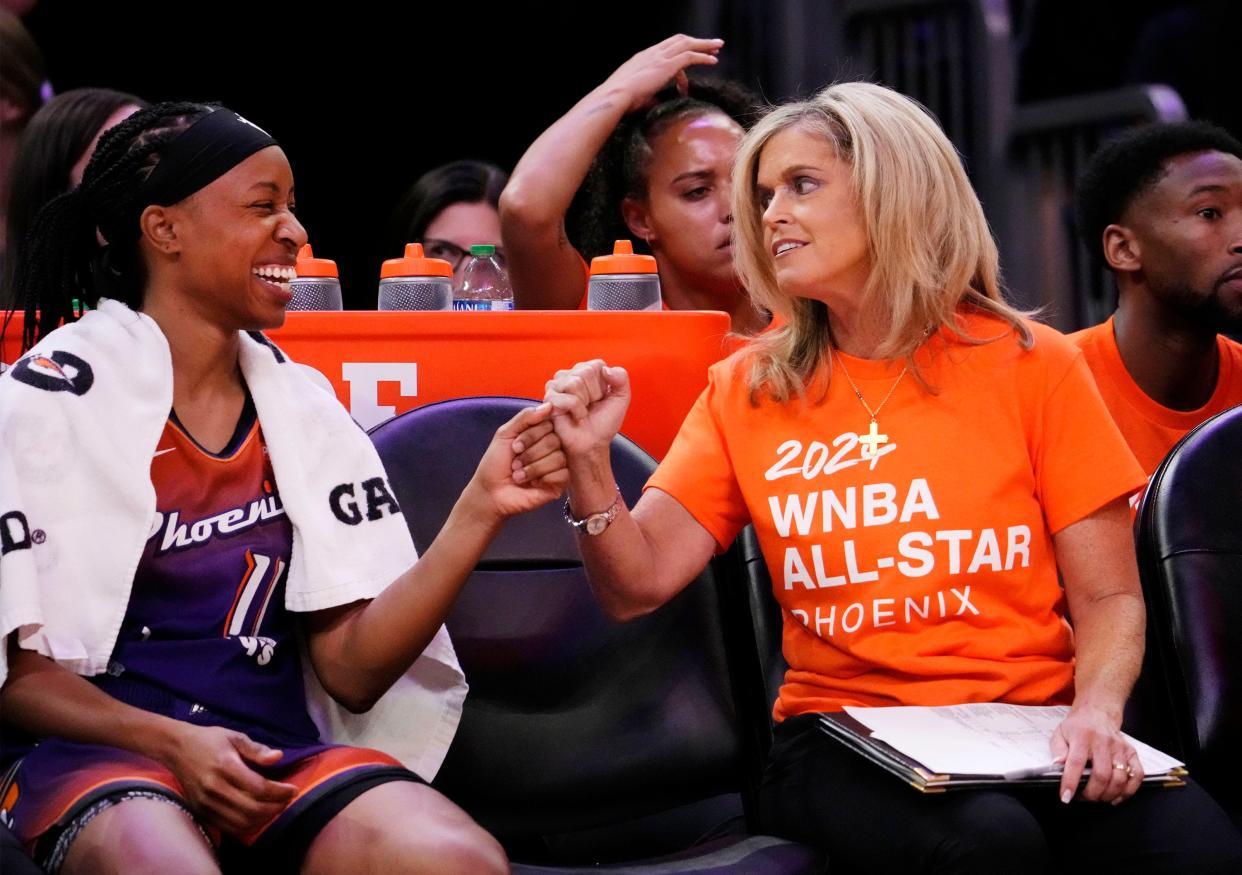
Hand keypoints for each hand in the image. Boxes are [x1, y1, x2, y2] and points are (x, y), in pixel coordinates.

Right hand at [164, 724, 297, 834]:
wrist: (177, 749)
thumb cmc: (210, 740)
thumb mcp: (235, 737)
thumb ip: (257, 749)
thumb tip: (278, 757)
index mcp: (225, 767)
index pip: (259, 788)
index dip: (280, 792)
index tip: (293, 789)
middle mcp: (214, 788)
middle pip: (252, 808)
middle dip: (276, 807)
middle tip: (288, 799)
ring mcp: (206, 804)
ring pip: (242, 822)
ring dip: (264, 819)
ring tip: (277, 807)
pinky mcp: (201, 813)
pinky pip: (229, 828)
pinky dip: (248, 826)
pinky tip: (259, 817)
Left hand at [470, 402, 568, 520]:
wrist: (491, 492)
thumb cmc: (495, 464)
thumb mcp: (505, 434)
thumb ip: (526, 417)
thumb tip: (549, 405)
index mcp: (541, 434)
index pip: (550, 424)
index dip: (532, 435)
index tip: (514, 446)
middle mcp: (552, 448)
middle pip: (555, 440)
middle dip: (531, 452)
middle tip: (515, 462)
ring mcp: (557, 466)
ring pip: (559, 457)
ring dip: (534, 467)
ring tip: (519, 475)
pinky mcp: (559, 483)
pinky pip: (562, 474)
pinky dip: (542, 478)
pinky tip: (531, 484)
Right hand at [543, 360, 630, 463]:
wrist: (592, 444)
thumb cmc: (604, 423)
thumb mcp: (621, 398)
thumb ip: (621, 378)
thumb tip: (605, 369)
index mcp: (585, 371)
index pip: (597, 365)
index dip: (604, 385)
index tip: (601, 398)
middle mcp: (569, 375)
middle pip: (585, 372)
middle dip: (594, 393)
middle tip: (591, 406)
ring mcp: (556, 386)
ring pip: (575, 383)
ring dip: (584, 403)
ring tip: (582, 411)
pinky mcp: (548, 400)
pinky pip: (568, 398)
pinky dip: (577, 411)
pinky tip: (574, 417)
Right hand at [597, 34, 722, 113]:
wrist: (615, 96)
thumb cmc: (621, 100)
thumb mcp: (635, 96)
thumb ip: (647, 97)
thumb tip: (653, 104)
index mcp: (642, 58)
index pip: (665, 49)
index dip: (681, 52)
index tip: (692, 58)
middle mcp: (652, 53)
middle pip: (679, 40)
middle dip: (696, 41)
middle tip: (711, 44)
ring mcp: (659, 57)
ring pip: (687, 44)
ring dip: (704, 45)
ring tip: (718, 47)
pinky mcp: (667, 65)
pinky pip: (690, 56)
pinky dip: (703, 57)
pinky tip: (713, 60)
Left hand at [1051, 703, 1143, 804]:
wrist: (1097, 713)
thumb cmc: (1077, 727)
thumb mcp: (1060, 734)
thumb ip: (1058, 750)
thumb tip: (1057, 765)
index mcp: (1082, 737)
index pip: (1076, 763)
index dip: (1071, 782)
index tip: (1066, 797)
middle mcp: (1103, 743)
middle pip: (1102, 775)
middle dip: (1092, 793)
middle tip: (1084, 798)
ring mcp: (1120, 748)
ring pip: (1120, 778)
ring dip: (1108, 795)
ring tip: (1098, 798)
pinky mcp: (1131, 753)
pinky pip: (1137, 775)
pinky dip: (1129, 791)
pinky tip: (1116, 796)